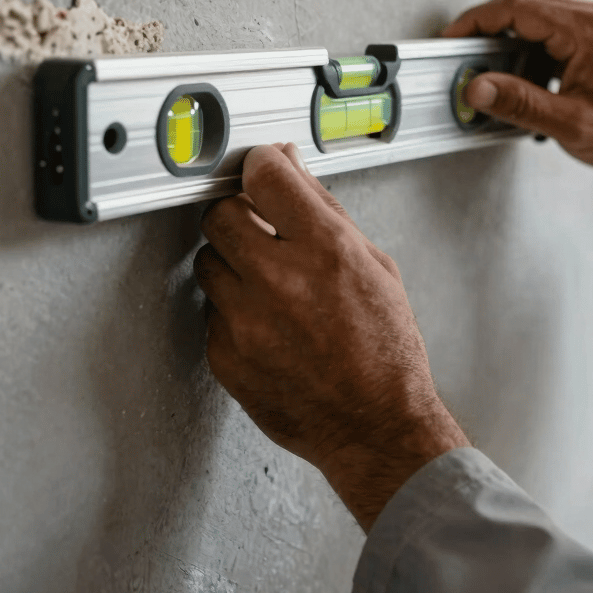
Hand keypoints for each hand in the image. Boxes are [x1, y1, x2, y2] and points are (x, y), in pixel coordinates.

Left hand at [194, 142, 467, 532]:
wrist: (376, 426)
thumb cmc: (384, 351)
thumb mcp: (375, 266)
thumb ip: (326, 210)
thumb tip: (292, 168)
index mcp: (325, 250)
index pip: (265, 176)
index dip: (261, 166)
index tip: (260, 171)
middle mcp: (282, 281)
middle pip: (220, 214)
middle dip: (238, 216)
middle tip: (259, 232)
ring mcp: (247, 322)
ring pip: (207, 261)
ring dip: (232, 264)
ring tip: (269, 286)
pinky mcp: (225, 355)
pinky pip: (210, 311)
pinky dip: (232, 311)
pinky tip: (267, 324)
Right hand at [440, 0, 592, 175]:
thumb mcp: (568, 123)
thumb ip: (518, 103)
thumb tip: (477, 89)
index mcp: (584, 30)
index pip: (515, 8)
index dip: (475, 20)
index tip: (452, 37)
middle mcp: (590, 19)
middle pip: (521, 1)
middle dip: (485, 24)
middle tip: (461, 49)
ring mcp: (592, 27)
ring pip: (532, 13)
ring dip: (504, 36)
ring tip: (487, 68)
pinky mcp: (590, 41)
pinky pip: (546, 30)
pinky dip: (522, 47)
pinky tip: (517, 77)